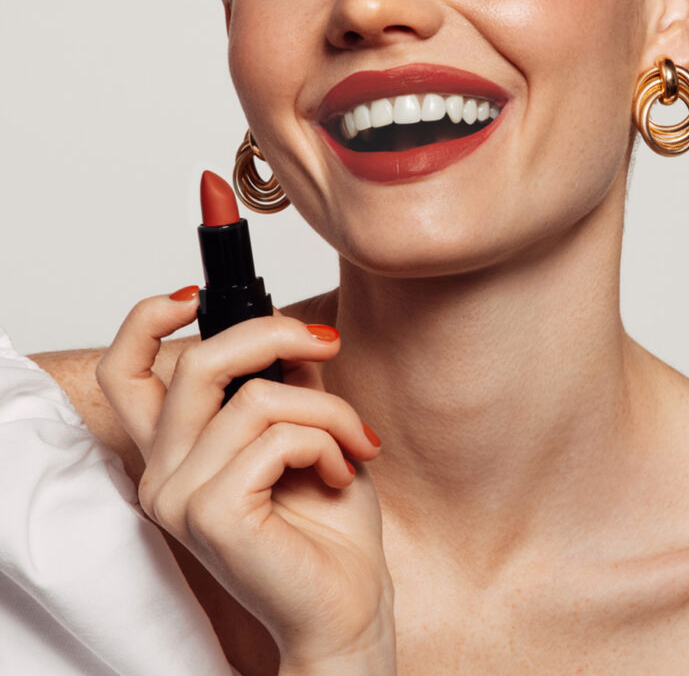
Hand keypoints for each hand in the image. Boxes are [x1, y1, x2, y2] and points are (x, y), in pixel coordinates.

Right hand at [96, 291, 395, 673]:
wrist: (348, 605)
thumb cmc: (328, 526)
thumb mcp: (305, 429)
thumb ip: (283, 379)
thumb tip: (284, 325)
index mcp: (174, 451)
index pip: (124, 372)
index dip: (146, 320)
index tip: (193, 294)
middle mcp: (162, 473)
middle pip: (195, 363)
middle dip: (272, 335)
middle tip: (325, 342)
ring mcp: (179, 497)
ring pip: (255, 397)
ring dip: (326, 407)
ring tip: (355, 439)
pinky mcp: (211, 514)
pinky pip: (276, 437)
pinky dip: (326, 440)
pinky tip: (342, 471)